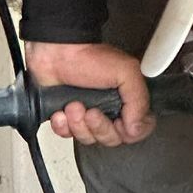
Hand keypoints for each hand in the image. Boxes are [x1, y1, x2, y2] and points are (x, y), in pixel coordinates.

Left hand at [24, 42, 153, 146]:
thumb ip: (138, 100)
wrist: (55, 53)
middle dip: (99, 127)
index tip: (119, 121)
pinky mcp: (68, 117)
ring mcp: (88, 115)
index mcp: (127, 100)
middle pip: (112, 139)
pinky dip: (62, 126)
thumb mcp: (125, 72)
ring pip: (89, 139)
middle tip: (91, 111)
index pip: (138, 130)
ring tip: (73, 105)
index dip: (129, 132)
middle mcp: (109, 110)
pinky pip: (68, 135)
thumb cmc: (87, 56)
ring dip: (78, 124)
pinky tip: (61, 112)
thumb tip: (136, 127)